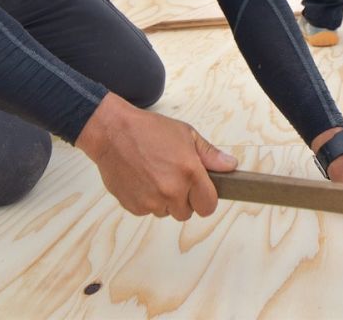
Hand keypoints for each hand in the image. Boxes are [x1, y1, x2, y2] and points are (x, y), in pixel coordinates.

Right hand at [76, 93, 237, 219]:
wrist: (112, 132)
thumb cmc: (148, 130)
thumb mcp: (185, 134)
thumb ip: (210, 155)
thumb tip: (230, 166)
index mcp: (189, 173)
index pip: (208, 206)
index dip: (205, 198)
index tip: (199, 190)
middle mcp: (172, 191)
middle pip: (187, 212)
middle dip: (183, 199)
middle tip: (172, 177)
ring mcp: (151, 201)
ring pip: (166, 212)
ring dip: (164, 200)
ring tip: (154, 174)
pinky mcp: (134, 206)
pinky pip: (147, 211)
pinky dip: (146, 200)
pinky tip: (141, 179)